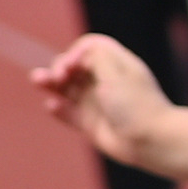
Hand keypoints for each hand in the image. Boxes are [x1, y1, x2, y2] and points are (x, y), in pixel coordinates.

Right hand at [29, 32, 172, 158]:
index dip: (75, 52)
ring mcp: (96, 102)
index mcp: (116, 64)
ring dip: (51, 83)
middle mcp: (104, 81)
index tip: (73, 65)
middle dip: (60, 66)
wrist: (151, 141)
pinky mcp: (90, 123)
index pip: (89, 47)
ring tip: (36, 80)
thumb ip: (96, 58)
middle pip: (74, 66)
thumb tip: (78, 52)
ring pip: (67, 88)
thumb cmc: (137, 105)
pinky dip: (58, 108)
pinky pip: (68, 113)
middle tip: (57, 77)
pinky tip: (52, 105)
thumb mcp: (116, 74)